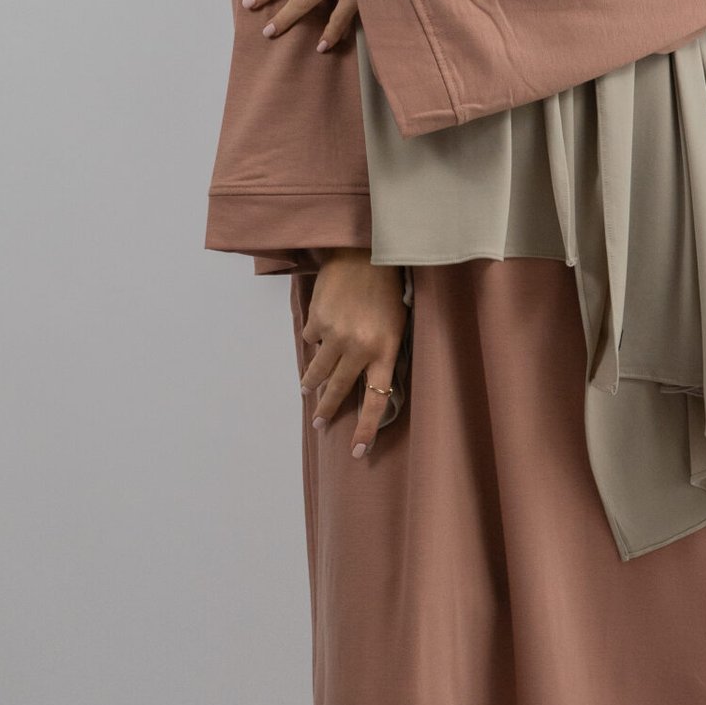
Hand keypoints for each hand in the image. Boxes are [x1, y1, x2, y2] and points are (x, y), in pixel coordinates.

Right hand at [298, 248, 408, 457]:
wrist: (365, 253)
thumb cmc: (388, 289)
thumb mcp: (397, 325)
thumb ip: (382, 354)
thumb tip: (365, 381)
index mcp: (386, 351)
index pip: (377, 400)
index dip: (365, 428)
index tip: (357, 451)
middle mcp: (359, 347)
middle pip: (340, 390)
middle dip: (327, 410)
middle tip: (318, 423)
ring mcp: (336, 334)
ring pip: (319, 370)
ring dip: (312, 382)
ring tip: (308, 390)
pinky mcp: (318, 319)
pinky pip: (312, 338)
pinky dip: (315, 338)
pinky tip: (322, 328)